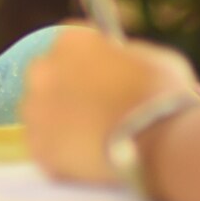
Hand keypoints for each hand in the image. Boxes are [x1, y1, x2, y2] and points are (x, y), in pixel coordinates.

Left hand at [21, 31, 199, 185]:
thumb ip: (124, 56)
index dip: (86, 63)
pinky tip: (87, 159)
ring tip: (92, 140)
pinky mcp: (38, 147)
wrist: (160, 143)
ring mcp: (36, 110)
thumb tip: (120, 62)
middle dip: (66, 91)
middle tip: (93, 110)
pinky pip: (46, 148)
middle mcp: (43, 70)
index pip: (69, 45)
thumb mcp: (151, 58)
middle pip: (48, 77)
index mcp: (70, 41)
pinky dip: (62, 154)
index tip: (99, 77)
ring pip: (42, 114)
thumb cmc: (163, 95)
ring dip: (61, 123)